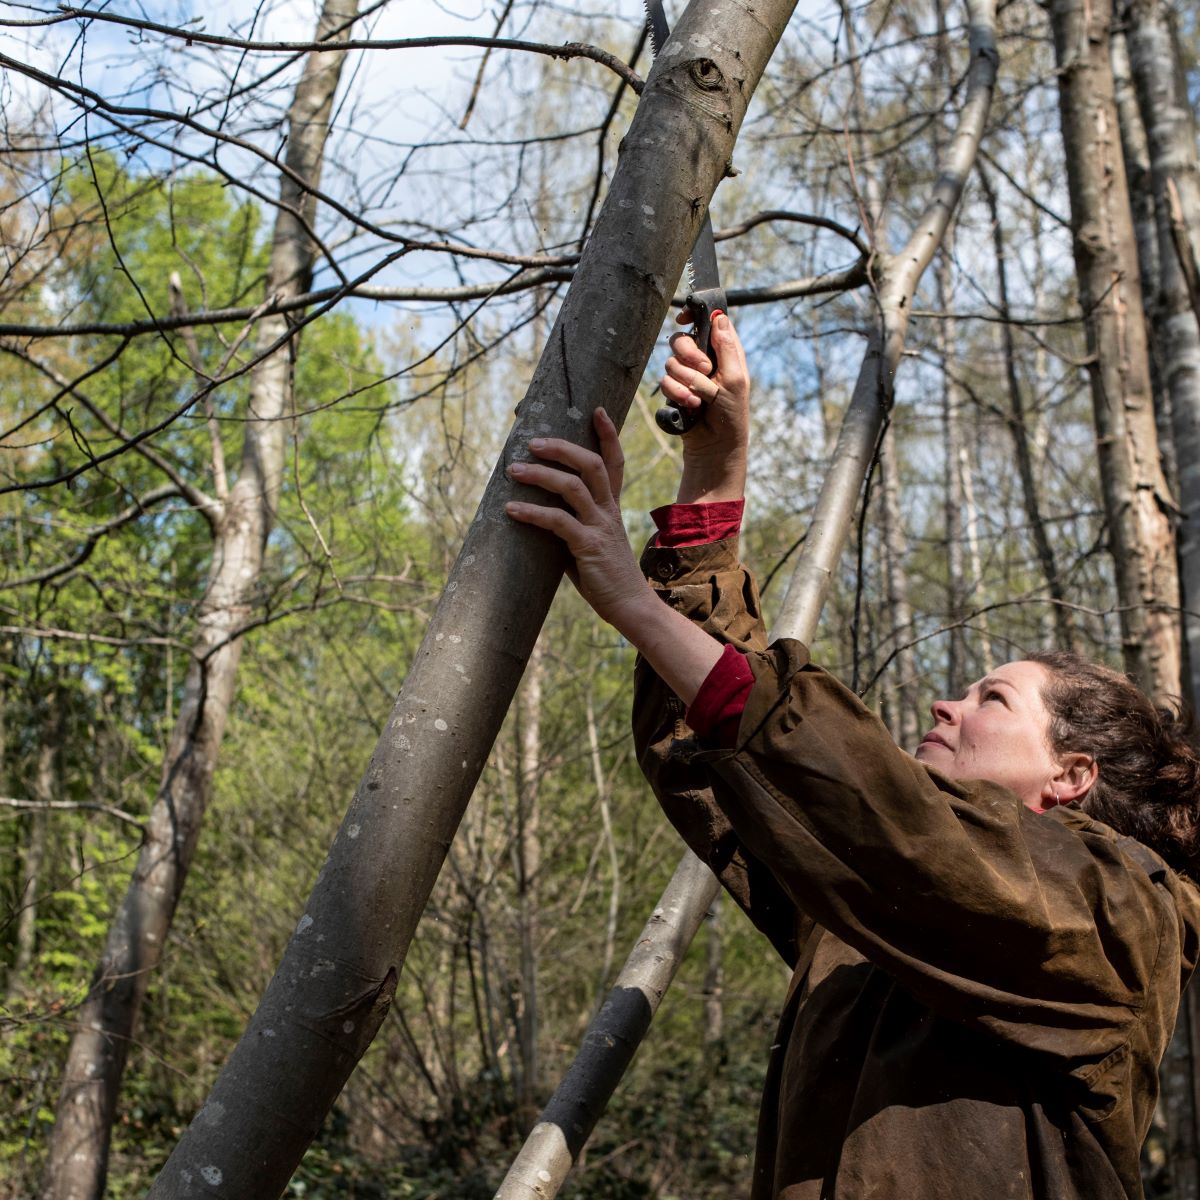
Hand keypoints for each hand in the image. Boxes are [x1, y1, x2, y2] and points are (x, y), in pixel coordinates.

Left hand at [505, 408, 653, 632]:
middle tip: (534, 441)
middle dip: (563, 448)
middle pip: (592, 464)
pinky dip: (532, 513)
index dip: (608, 435)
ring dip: (541, 475)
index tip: (597, 410)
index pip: (614, 463)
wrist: (630, 606)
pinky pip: (558, 521)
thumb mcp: (589, 545)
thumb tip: (540, 519)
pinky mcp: (589, 546)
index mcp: (611, 508)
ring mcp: (600, 527)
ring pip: (573, 487)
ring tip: (514, 470)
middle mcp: (608, 511)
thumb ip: (571, 528)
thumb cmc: (606, 578)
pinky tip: (512, 510)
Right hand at [662, 310, 749, 502]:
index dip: (694, 316)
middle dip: (690, 354)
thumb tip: (719, 316)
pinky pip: (665, 381)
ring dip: (685, 381)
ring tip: (700, 399)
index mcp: (723, 352)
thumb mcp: (736, 379)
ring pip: (671, 362)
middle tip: (705, 370)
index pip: (707, 322)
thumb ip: (727, 347)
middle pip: (682, 339)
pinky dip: (677, 394)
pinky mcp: (674, 390)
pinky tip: (690, 406)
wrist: (715, 446)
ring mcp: (687, 376)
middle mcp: (704, 360)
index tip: (684, 318)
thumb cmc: (732, 414)